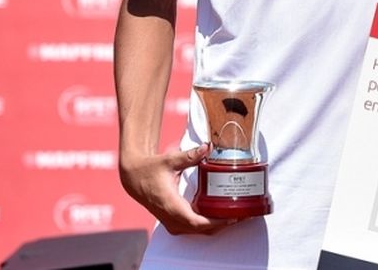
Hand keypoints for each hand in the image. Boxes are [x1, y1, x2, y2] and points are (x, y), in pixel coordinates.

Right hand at [118, 143, 237, 234]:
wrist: (134, 178)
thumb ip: (189, 155)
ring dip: (218, 225)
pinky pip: (194, 228)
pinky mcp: (174, 222)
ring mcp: (172, 222)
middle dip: (223, 223)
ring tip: (236, 214)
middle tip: (243, 213)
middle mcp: (172, 218)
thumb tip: (207, 147)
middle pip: (203, 229)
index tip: (233, 216)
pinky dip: (209, 224)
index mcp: (172, 205)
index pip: (198, 222)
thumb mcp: (169, 160)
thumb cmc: (150, 170)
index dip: (217, 222)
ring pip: (199, 231)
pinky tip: (221, 214)